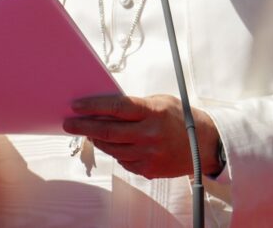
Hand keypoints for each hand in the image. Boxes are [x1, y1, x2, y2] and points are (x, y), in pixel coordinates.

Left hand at [63, 94, 220, 178]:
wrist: (203, 145)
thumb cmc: (179, 117)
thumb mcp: (160, 102)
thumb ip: (135, 105)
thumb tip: (106, 107)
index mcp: (152, 112)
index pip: (116, 107)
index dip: (93, 106)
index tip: (76, 106)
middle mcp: (149, 134)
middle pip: (107, 131)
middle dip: (83, 126)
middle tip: (69, 123)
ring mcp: (148, 154)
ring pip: (111, 148)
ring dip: (96, 139)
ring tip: (89, 132)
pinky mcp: (148, 169)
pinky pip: (122, 160)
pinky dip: (114, 151)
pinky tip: (112, 144)